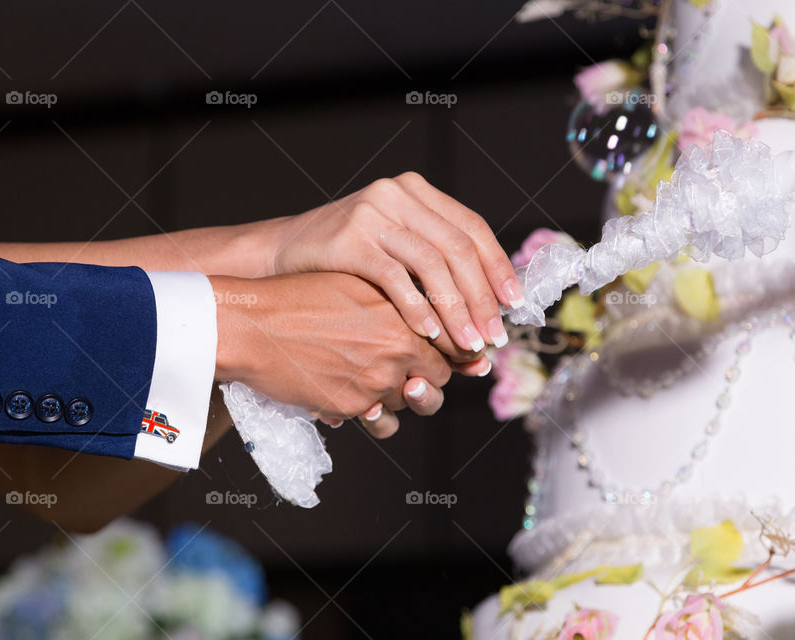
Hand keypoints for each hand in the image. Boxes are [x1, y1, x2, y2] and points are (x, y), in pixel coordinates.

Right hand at [211, 272, 485, 433]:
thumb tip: (432, 316)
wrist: (253, 326)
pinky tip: (366, 403)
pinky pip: (381, 423)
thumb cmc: (300, 297)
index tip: (469, 358)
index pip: (453, 343)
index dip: (463, 353)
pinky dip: (377, 417)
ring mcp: (374, 382)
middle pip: (439, 378)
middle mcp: (395, 351)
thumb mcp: (358, 287)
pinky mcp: (350, 407)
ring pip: (412, 405)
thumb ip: (398, 301)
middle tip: (420, 374)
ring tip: (392, 389)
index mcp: (402, 318)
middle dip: (433, 379)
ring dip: (406, 400)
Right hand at [267, 172, 523, 352]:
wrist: (280, 256)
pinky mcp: (350, 239)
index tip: (514, 305)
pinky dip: (417, 308)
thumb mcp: (393, 243)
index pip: (472, 227)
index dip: (498, 267)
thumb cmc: (344, 261)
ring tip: (468, 345)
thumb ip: (434, 256)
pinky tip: (429, 335)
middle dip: (481, 297)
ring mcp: (373, 213)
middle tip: (494, 337)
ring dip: (456, 310)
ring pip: (433, 264)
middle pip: (458, 247)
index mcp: (417, 192)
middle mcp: (398, 194)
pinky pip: (396, 278)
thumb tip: (491, 299)